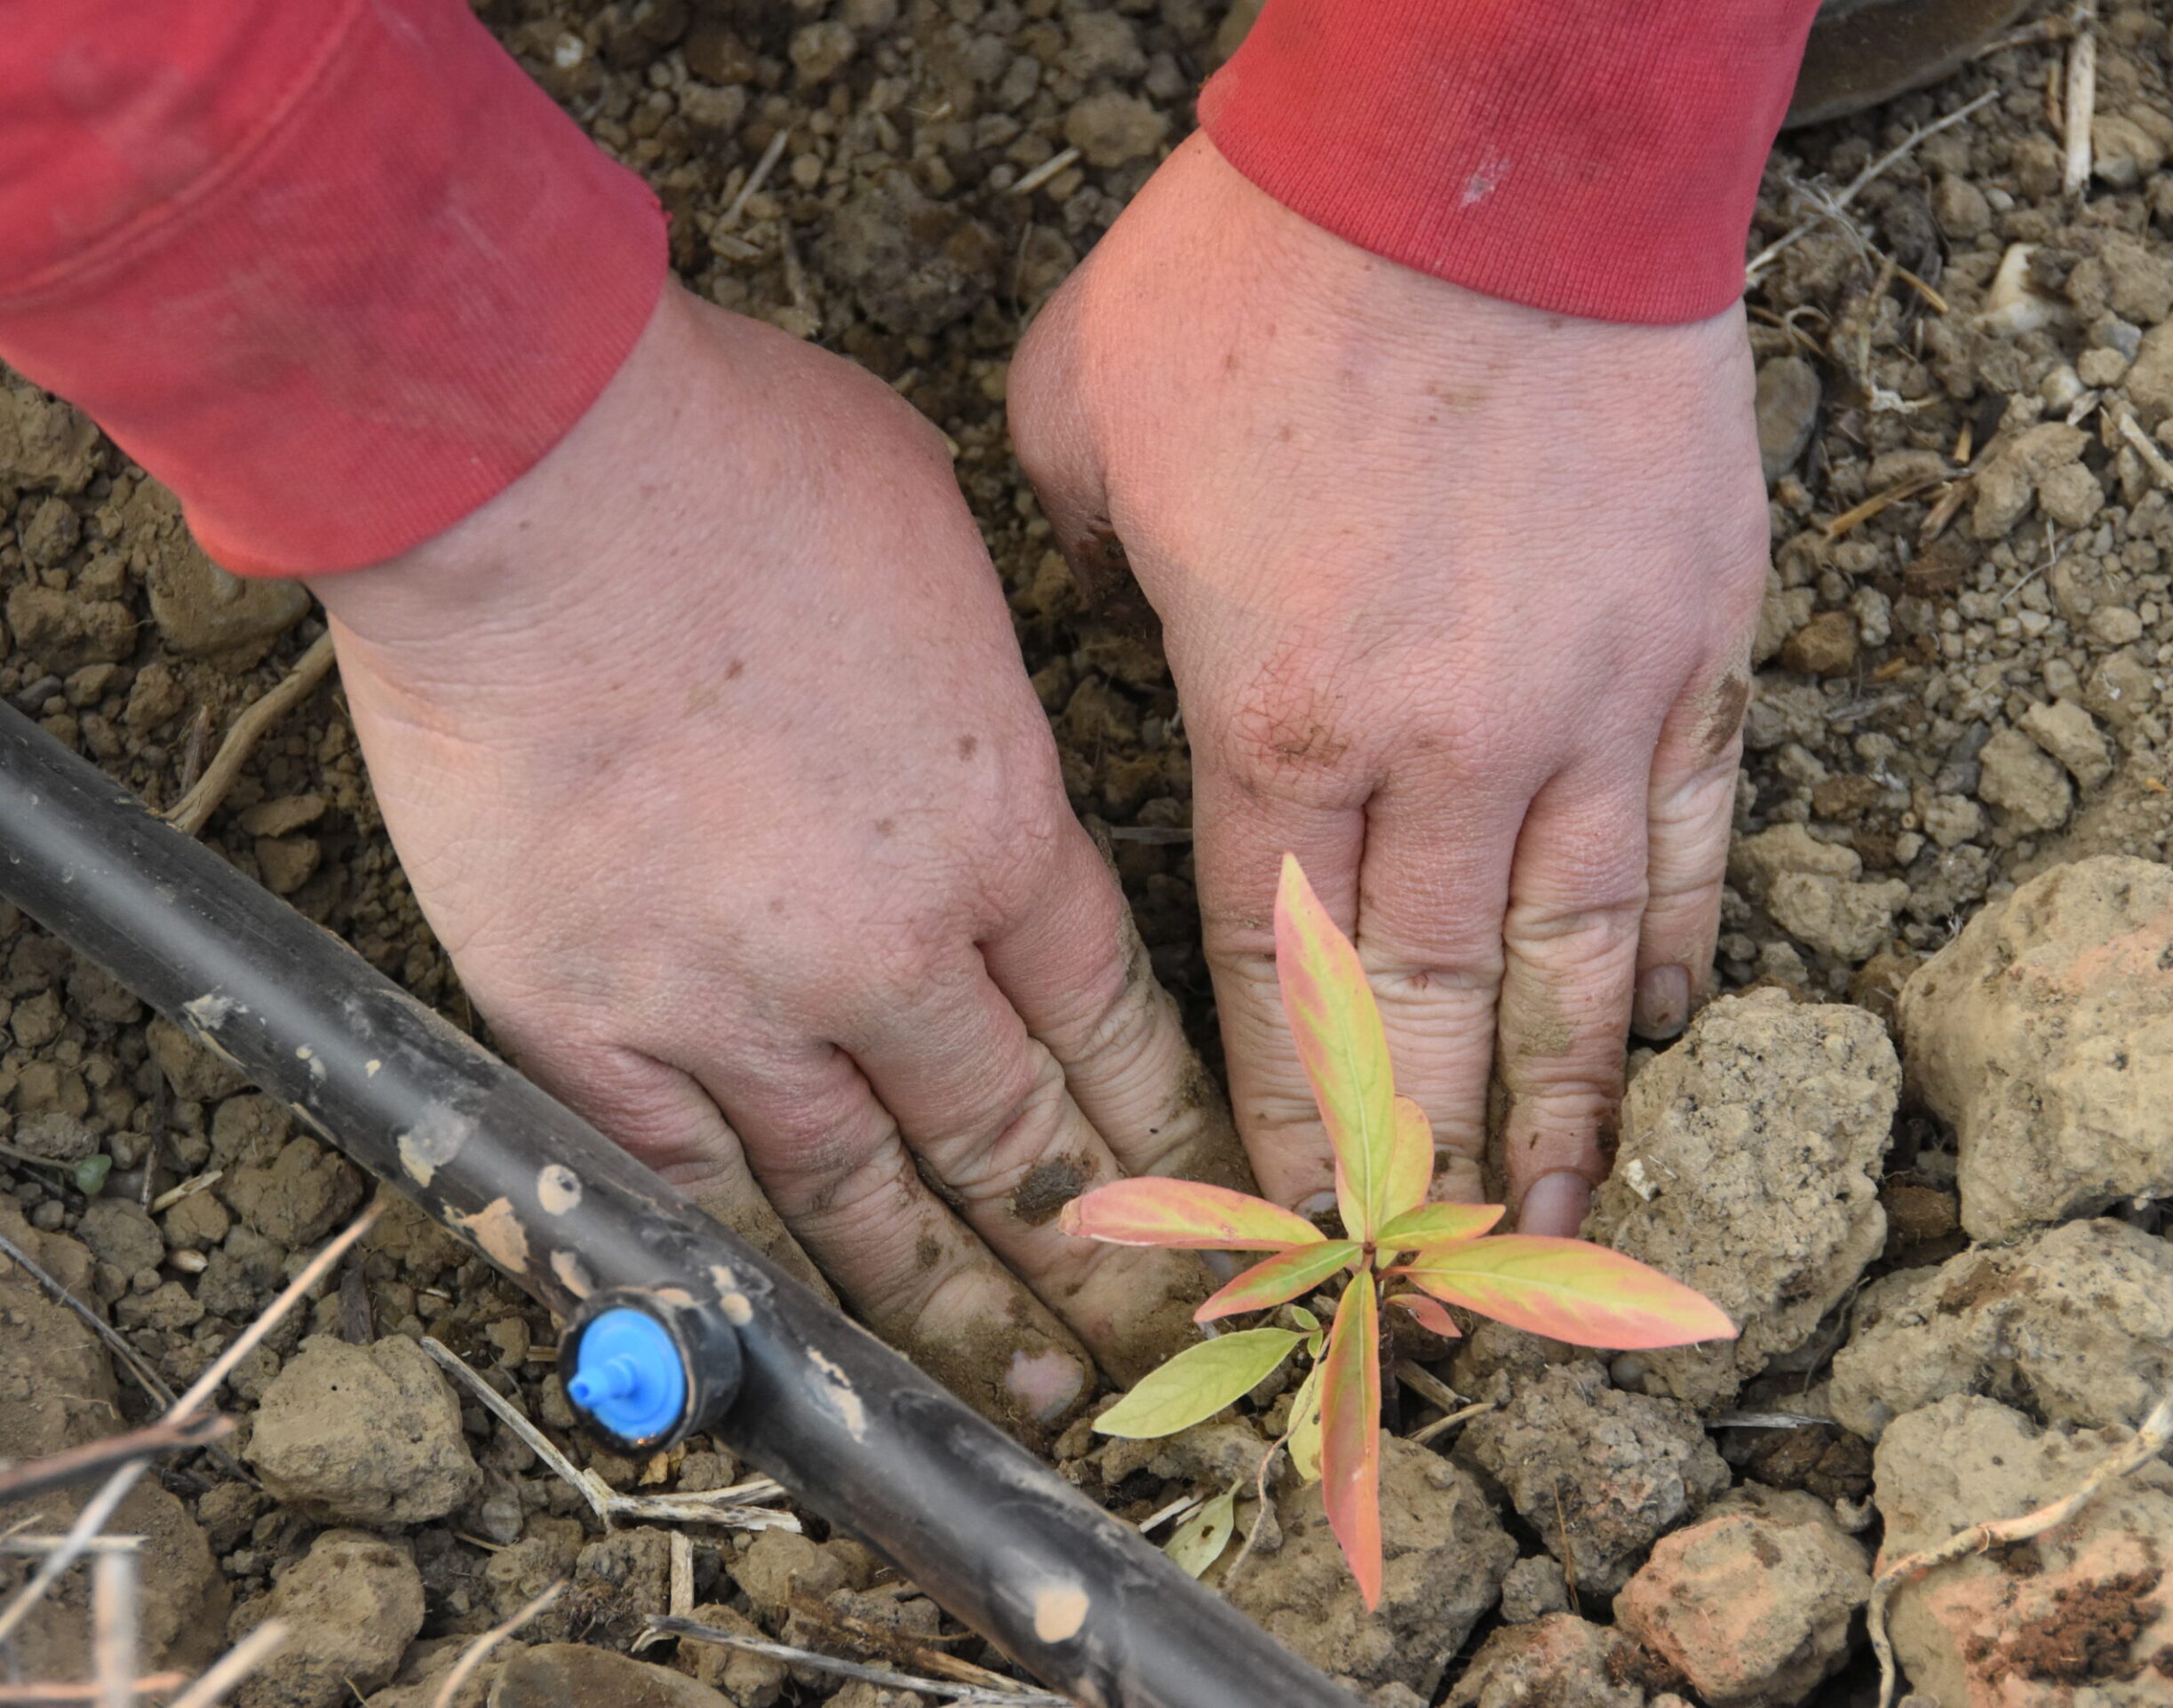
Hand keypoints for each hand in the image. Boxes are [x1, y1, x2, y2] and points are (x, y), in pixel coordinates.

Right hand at [316, 282, 1247, 1432]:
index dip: (1167, 1134)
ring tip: (1026, 1391)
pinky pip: (693, 1184)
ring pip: (871, 1201)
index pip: (1111, 1026)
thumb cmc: (743, 462)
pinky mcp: (589, 1023)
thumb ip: (983, 690)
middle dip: (1096, 1256)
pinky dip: (763, 1267)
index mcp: (1001, 824)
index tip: (1213, 1207)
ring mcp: (737, 1003)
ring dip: (957, 1308)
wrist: (531, 468)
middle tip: (1151, 1344)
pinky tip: (814, 1331)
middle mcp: (891, 949)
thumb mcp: (942, 548)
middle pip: (1017, 1140)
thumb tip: (979, 742)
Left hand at [1010, 137, 1767, 1235]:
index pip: (1273, 971)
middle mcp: (1437, 752)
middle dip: (1414, 1161)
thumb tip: (1111, 601)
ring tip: (1555, 1220)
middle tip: (1417, 1284)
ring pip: (1576, 957)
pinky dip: (1676, 945)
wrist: (1481, 150)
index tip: (1288, 1221)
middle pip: (1428, 1008)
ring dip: (1563, 1104)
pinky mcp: (1697, 638)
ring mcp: (1584, 704)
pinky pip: (1691, 835)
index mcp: (1271, 721)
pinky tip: (1661, 1029)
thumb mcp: (1087, 420)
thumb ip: (1085, 560)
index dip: (1280, 1115)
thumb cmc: (1265, 275)